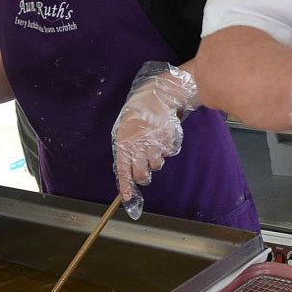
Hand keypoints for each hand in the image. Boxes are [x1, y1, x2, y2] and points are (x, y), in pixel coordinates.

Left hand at [112, 62, 198, 219]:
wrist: (159, 94)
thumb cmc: (140, 109)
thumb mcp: (126, 126)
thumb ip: (127, 146)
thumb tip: (129, 166)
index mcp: (124, 141)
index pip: (122, 168)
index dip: (125, 184)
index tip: (127, 197)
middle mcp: (138, 144)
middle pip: (142, 173)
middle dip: (144, 176)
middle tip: (146, 170)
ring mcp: (154, 143)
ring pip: (157, 164)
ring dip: (157, 159)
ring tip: (155, 144)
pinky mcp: (168, 139)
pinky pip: (169, 153)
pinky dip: (168, 148)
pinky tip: (164, 136)